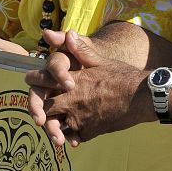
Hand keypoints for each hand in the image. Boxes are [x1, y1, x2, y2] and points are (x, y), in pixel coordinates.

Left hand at [26, 29, 152, 146]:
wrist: (142, 97)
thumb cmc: (122, 76)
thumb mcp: (100, 60)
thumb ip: (81, 50)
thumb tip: (68, 34)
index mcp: (72, 81)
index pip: (43, 82)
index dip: (34, 81)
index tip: (29, 80)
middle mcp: (72, 101)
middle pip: (44, 107)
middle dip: (38, 107)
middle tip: (37, 107)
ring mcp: (80, 119)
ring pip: (56, 125)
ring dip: (53, 124)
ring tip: (52, 123)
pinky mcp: (90, 131)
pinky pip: (74, 137)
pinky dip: (72, 135)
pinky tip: (72, 135)